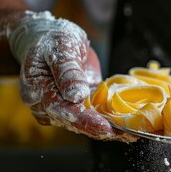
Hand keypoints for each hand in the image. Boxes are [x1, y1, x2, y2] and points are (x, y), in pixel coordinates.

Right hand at [5, 11, 134, 141]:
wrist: (49, 37)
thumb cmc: (52, 38)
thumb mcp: (61, 47)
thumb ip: (67, 71)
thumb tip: (75, 95)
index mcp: (38, 91)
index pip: (63, 111)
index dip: (85, 121)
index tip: (105, 127)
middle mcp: (48, 106)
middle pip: (76, 122)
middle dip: (102, 130)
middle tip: (128, 134)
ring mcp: (63, 107)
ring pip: (86, 124)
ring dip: (109, 129)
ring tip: (132, 133)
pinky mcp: (77, 105)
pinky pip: (93, 116)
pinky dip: (110, 121)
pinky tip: (128, 127)